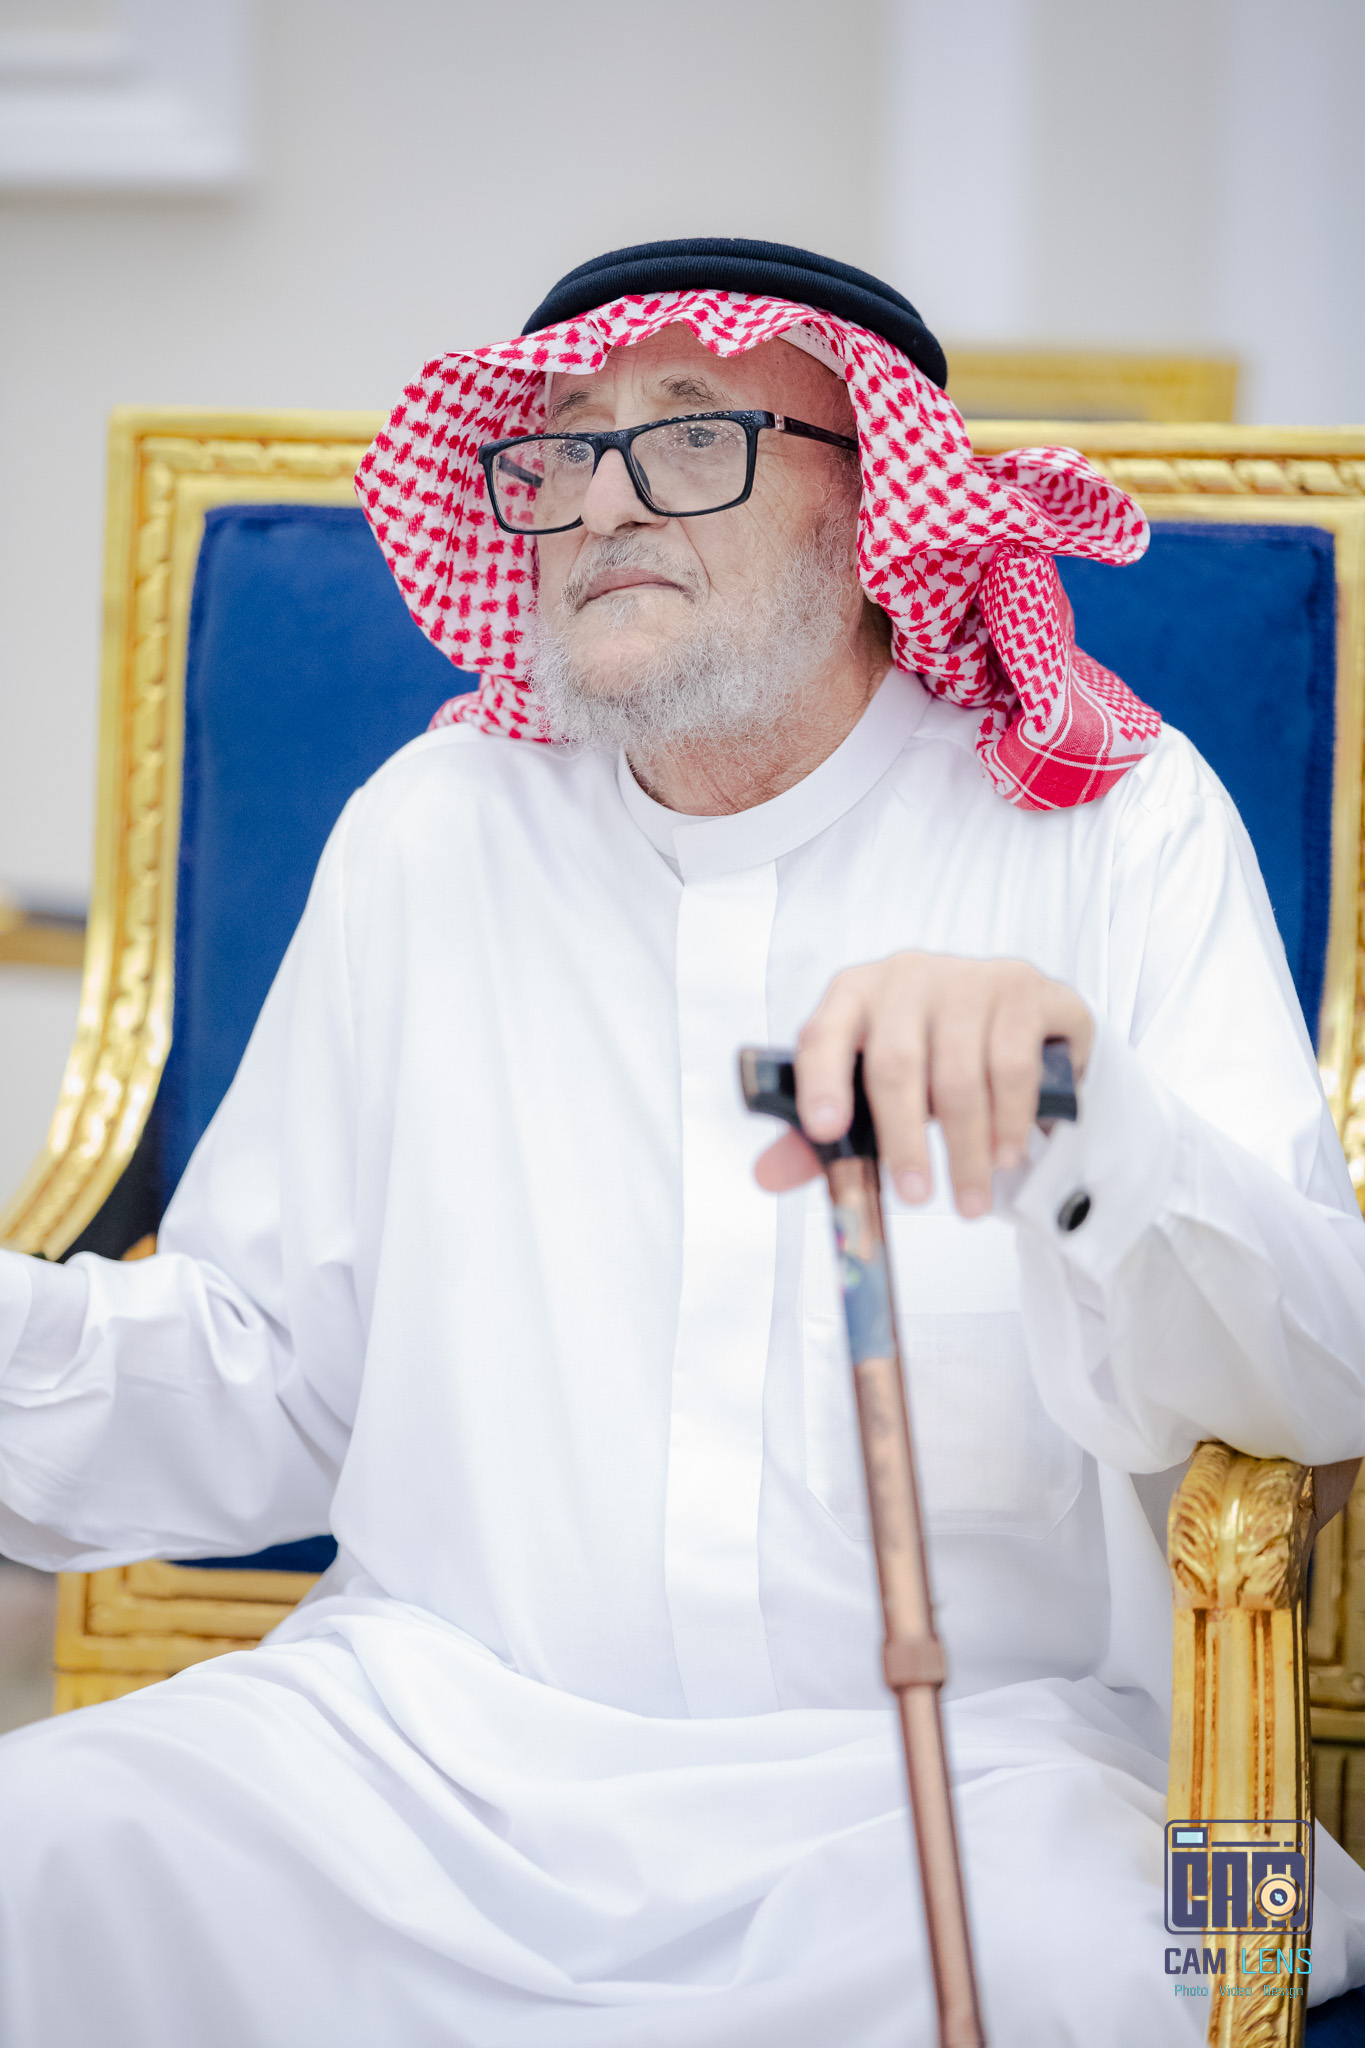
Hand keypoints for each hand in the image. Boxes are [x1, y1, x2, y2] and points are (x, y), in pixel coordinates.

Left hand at [753, 953, 1092, 1216]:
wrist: (1011, 1015)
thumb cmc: (928, 1052)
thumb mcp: (872, 1089)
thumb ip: (820, 1132)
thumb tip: (766, 1176)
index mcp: (854, 995)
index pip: (823, 1034)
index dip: (821, 1083)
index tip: (825, 1132)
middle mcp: (906, 978)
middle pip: (895, 1064)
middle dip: (904, 1140)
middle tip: (913, 1195)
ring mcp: (968, 979)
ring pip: (959, 1075)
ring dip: (966, 1147)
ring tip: (969, 1197)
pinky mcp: (1022, 989)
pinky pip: (1012, 1065)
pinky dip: (1009, 1121)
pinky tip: (1005, 1154)